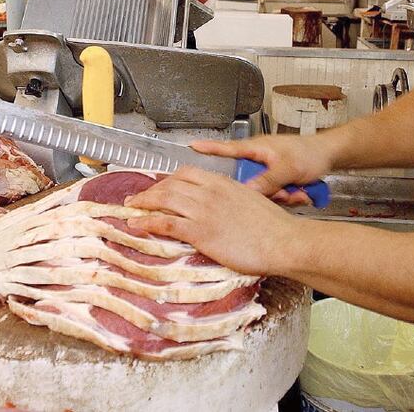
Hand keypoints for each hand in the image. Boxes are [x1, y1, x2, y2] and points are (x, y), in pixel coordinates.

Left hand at [125, 167, 304, 275]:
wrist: (282, 241)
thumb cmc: (273, 227)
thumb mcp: (251, 201)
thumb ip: (231, 199)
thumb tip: (222, 207)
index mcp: (222, 182)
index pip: (186, 173)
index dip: (168, 179)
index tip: (159, 187)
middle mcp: (209, 192)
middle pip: (170, 184)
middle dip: (150, 190)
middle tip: (138, 198)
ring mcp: (203, 211)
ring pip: (164, 199)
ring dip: (143, 203)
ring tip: (131, 209)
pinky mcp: (200, 231)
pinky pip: (166, 223)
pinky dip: (148, 222)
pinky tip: (137, 225)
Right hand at [191, 134, 335, 204]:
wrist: (330, 156)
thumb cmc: (309, 152)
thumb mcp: (288, 168)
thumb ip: (266, 180)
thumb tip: (247, 193)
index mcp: (255, 149)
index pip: (226, 148)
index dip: (207, 150)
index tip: (189, 148)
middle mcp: (258, 160)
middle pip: (244, 181)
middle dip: (263, 191)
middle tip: (281, 191)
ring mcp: (267, 171)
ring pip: (260, 191)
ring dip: (279, 195)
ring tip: (295, 191)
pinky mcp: (276, 181)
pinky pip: (273, 195)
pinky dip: (287, 197)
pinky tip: (299, 193)